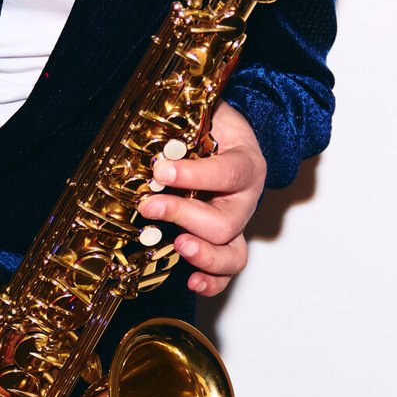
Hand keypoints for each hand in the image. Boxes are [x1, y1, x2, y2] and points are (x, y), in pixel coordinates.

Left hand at [138, 101, 266, 293]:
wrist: (229, 142)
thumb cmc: (216, 129)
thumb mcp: (208, 114)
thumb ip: (188, 121)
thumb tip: (155, 133)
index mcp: (246, 164)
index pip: (228, 173)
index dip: (195, 175)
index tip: (161, 171)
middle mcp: (244, 200)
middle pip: (226, 222)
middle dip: (185, 217)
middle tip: (151, 207)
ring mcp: (235, 227)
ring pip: (233, 255)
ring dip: (204, 255)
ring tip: (179, 246)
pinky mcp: (222, 245)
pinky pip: (225, 273)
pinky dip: (211, 282)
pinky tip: (192, 281)